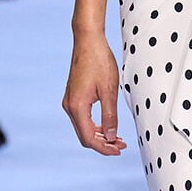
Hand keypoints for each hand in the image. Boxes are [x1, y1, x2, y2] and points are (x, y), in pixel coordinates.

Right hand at [63, 33, 126, 154]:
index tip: (119, 150)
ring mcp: (69, 101)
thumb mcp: (110, 90)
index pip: (89, 138)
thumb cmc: (100, 61)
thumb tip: (111, 137)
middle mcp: (69, 106)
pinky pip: (82, 118)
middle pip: (84, 136)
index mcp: (77, 107)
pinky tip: (108, 125)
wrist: (88, 40)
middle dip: (103, 143)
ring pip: (83, 128)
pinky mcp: (73, 96)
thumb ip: (110, 116)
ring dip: (100, 135)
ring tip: (118, 138)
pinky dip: (95, 125)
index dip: (104, 148)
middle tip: (122, 146)